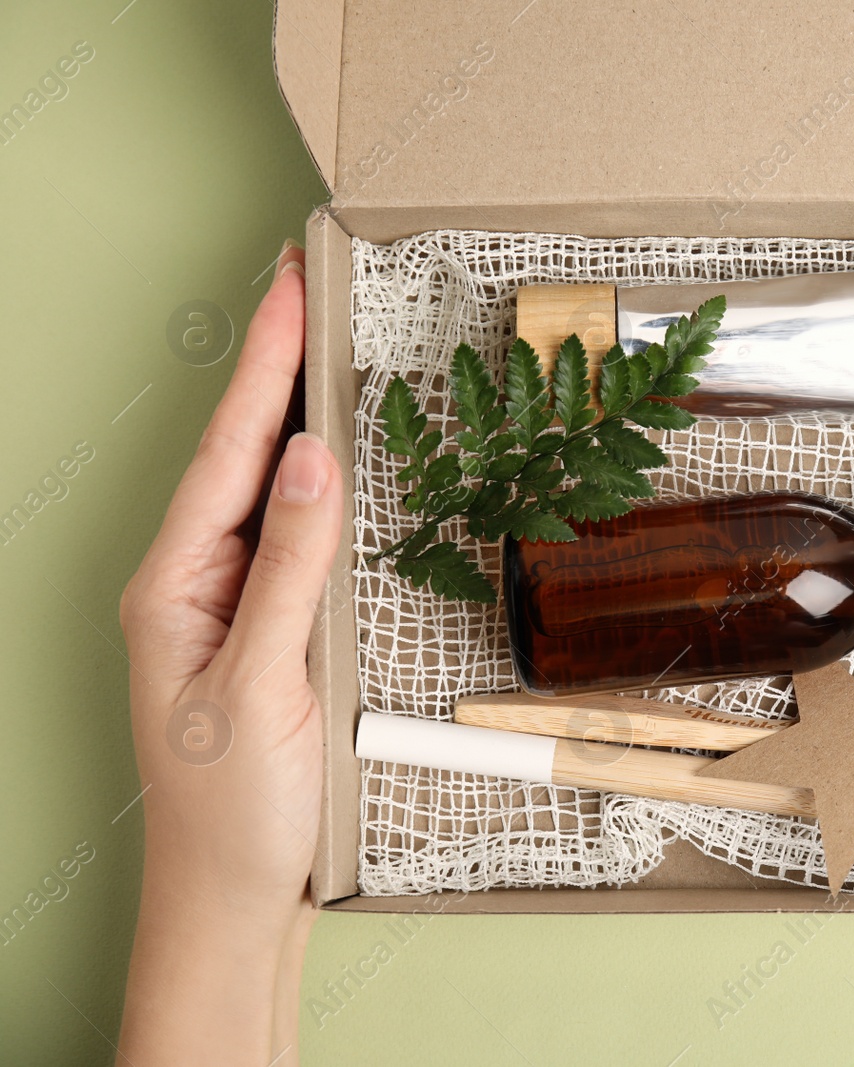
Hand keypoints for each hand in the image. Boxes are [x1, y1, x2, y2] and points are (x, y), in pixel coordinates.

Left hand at [119, 242, 337, 1064]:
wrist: (235, 894)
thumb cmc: (233, 807)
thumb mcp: (261, 683)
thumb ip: (285, 567)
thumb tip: (307, 459)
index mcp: (174, 584)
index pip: (230, 451)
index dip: (264, 363)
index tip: (291, 285)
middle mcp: (194, 581)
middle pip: (240, 451)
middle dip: (275, 365)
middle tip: (309, 286)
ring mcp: (229, 603)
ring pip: (267, 488)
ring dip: (297, 414)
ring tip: (325, 346)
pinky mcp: (265, 627)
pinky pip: (293, 535)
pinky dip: (320, 484)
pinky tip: (341, 459)